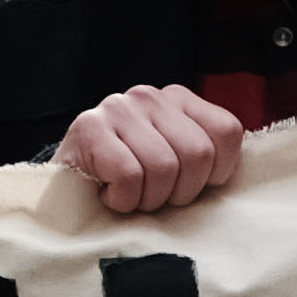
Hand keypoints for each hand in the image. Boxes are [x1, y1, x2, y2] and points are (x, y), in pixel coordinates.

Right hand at [61, 84, 249, 215]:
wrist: (66, 191)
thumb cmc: (129, 184)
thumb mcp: (176, 164)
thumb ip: (204, 158)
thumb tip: (230, 177)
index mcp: (180, 100)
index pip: (226, 132)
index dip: (214, 175)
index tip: (187, 187)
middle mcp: (150, 96)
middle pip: (198, 154)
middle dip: (181, 192)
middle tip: (155, 198)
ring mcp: (118, 107)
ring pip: (163, 167)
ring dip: (148, 199)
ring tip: (131, 196)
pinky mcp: (88, 127)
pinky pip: (129, 175)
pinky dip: (123, 200)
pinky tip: (110, 195)